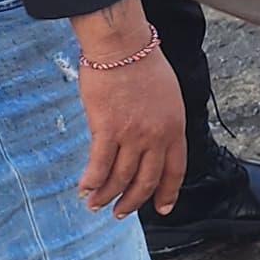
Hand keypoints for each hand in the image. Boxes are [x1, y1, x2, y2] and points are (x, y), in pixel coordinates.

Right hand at [72, 14, 186, 217]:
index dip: (167, 193)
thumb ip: (163, 122)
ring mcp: (133, 135)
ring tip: (96, 205)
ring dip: (107, 196)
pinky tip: (84, 189)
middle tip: (121, 212)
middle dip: (132, 201)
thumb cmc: (143, 63)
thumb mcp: (168, 96)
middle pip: (146, 180)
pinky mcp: (108, 130)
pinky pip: (100, 165)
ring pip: (121, 178)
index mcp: (175, 127)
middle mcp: (156, 137)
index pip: (175, 170)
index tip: (163, 208)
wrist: (122, 47)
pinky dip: (91, 181)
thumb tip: (152, 141)